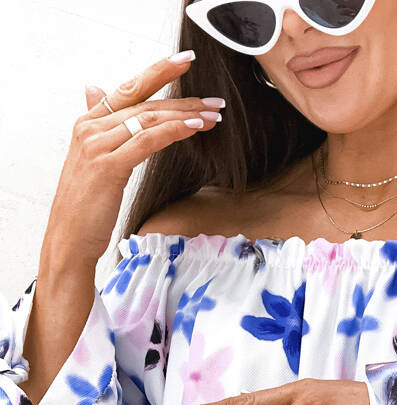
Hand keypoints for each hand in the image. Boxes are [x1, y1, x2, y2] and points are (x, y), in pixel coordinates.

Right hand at [43, 50, 221, 268]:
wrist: (69, 237)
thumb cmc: (85, 205)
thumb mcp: (91, 158)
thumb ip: (98, 124)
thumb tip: (94, 88)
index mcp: (88, 123)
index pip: (129, 88)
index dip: (158, 71)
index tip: (186, 61)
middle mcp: (91, 128)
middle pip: (145, 104)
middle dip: (184, 99)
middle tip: (215, 101)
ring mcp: (98, 146)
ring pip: (149, 120)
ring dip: (186, 116)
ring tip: (213, 117)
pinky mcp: (109, 166)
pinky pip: (146, 141)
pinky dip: (172, 132)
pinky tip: (194, 129)